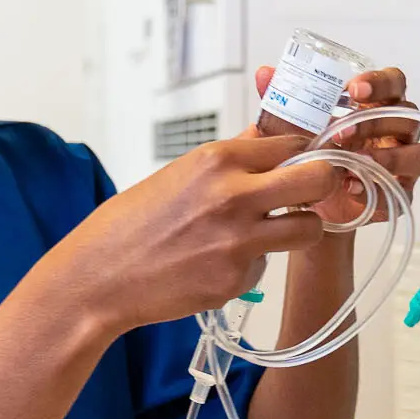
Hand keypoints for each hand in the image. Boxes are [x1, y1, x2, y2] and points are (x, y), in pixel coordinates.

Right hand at [49, 134, 340, 333]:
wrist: (98, 277)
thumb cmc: (130, 224)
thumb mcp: (180, 174)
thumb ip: (231, 158)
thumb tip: (268, 138)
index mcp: (216, 160)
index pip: (291, 144)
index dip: (302, 154)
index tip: (303, 162)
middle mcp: (234, 196)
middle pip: (319, 179)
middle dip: (322, 184)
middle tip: (308, 195)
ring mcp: (239, 241)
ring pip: (309, 229)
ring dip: (299, 229)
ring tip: (272, 231)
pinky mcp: (237, 280)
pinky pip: (267, 265)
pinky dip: (252, 263)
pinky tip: (218, 262)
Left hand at [249, 64, 419, 226]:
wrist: (308, 201)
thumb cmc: (310, 153)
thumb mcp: (291, 126)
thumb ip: (282, 98)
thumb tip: (264, 74)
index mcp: (377, 105)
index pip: (394, 83)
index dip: (380, 82)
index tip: (354, 89)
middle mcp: (397, 131)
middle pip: (408, 116)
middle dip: (375, 123)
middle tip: (342, 132)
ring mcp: (404, 164)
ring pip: (419, 155)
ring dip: (390, 157)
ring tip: (356, 162)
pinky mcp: (400, 194)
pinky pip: (402, 191)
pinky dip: (378, 189)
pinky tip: (352, 188)